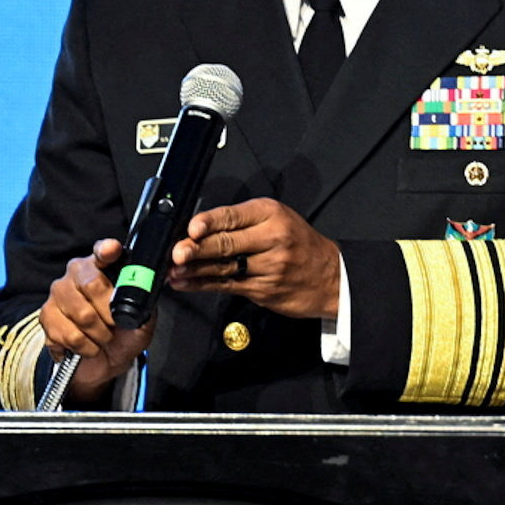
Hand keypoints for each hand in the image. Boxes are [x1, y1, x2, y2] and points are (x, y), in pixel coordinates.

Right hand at [40, 238, 153, 403]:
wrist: (104, 362)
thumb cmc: (123, 335)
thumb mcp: (142, 320)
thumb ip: (144, 304)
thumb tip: (144, 296)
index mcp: (102, 267)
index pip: (103, 252)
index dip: (107, 250)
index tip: (113, 250)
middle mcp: (76, 274)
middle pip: (92, 284)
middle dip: (109, 313)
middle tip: (114, 325)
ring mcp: (57, 294)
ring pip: (82, 314)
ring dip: (99, 335)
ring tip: (102, 337)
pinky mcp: (46, 316)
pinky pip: (69, 334)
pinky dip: (85, 347)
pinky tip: (87, 345)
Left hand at [167, 198, 340, 319]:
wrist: (331, 276)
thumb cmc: (299, 243)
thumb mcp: (277, 219)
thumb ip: (240, 221)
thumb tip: (198, 228)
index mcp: (271, 215)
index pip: (234, 216)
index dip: (210, 222)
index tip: (192, 228)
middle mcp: (271, 239)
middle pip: (226, 244)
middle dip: (197, 249)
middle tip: (176, 252)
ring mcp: (268, 267)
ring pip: (224, 267)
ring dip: (194, 270)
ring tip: (172, 269)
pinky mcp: (263, 290)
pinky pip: (227, 286)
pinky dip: (202, 285)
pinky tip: (186, 283)